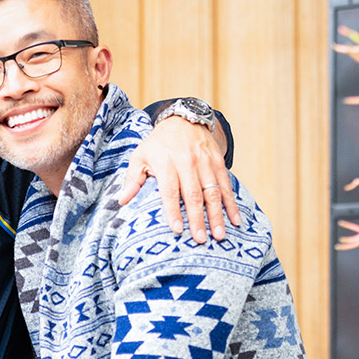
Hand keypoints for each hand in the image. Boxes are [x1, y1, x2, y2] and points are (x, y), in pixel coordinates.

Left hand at [120, 116, 240, 242]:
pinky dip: (232, 204)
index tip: (177, 229)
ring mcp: (205, 162)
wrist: (184, 119)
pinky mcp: (218, 162)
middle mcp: (187, 162)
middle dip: (198, 218)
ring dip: (217, 215)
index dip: (173, 210)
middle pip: (193, 194)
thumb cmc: (158, 144)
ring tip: (219, 235)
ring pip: (213, 192)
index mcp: (166, 161)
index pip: (170, 190)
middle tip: (201, 240)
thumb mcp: (140, 155)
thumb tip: (122, 201)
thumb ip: (133, 179)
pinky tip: (235, 220)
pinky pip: (226, 185)